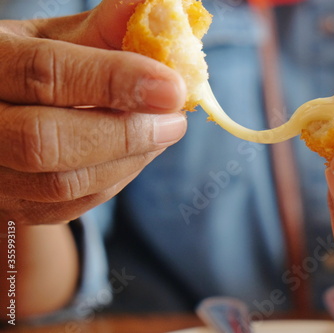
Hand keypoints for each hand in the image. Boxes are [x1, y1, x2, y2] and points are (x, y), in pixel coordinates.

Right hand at [0, 0, 186, 223]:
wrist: (2, 115)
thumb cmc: (37, 68)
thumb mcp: (58, 39)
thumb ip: (104, 29)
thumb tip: (160, 10)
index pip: (44, 73)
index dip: (114, 81)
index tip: (172, 87)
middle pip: (45, 142)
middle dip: (125, 134)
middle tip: (175, 121)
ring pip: (61, 184)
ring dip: (127, 160)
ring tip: (163, 134)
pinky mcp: (14, 206)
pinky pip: (70, 206)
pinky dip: (115, 180)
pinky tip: (137, 154)